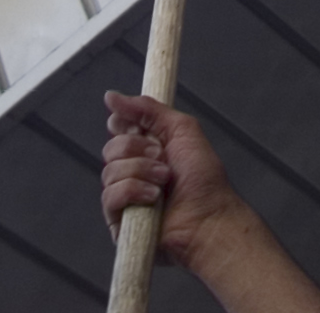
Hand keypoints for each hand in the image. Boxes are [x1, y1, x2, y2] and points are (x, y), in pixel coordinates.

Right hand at [102, 92, 319, 312]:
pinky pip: (110, 197)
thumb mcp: (181, 129)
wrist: (209, 217)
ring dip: (142, 171)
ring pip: (109, 171)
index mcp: (145, 148)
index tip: (143, 128)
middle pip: (110, 147)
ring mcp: (124, 198)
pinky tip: (154, 198)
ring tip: (165, 180)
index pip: (117, 127)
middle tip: (163, 157)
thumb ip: (147, 109)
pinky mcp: (119, 222)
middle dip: (139, 148)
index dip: (127, 124)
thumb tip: (110, 96)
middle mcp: (132, 171)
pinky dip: (133, 191)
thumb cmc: (203, 178)